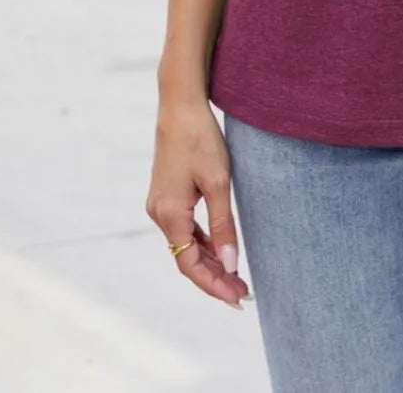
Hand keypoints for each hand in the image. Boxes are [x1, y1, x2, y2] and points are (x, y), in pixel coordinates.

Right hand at [145, 96, 250, 306]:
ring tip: (235, 277)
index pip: (190, 265)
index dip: (214, 285)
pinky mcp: (166, 195)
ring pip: (185, 244)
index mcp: (169, 214)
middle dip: (214, 278)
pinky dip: (202, 242)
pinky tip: (220, 248)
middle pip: (186, 259)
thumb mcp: (218, 182)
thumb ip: (224, 225)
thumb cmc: (200, 139)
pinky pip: (184, 228)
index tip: (238, 298)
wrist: (180, 105)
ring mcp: (160, 204)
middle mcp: (159, 214)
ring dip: (209, 261)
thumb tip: (231, 265)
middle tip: (243, 293)